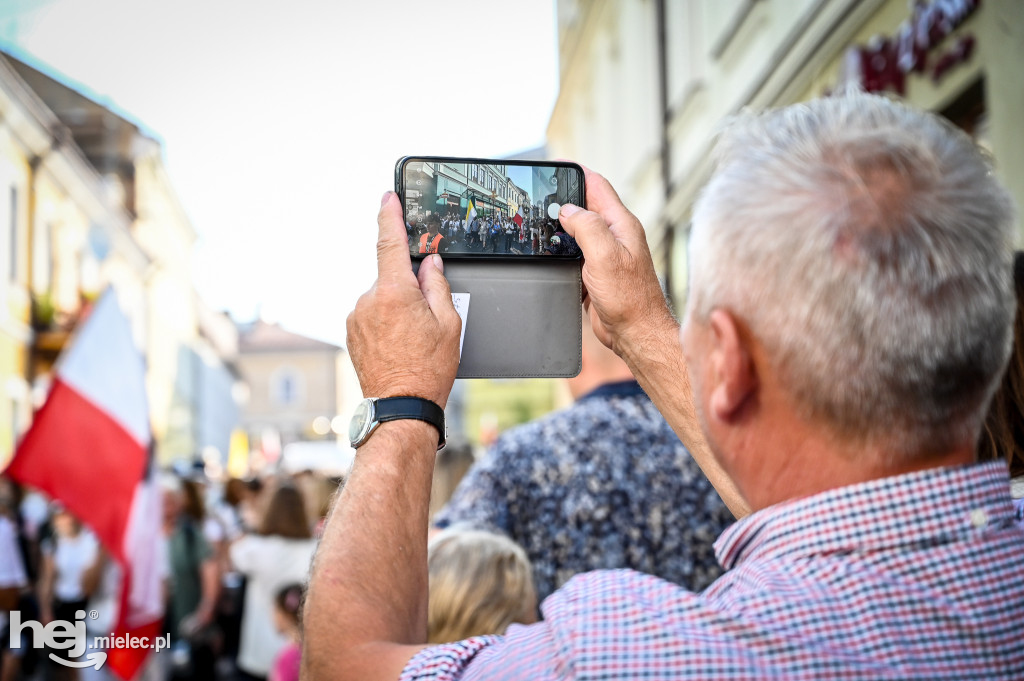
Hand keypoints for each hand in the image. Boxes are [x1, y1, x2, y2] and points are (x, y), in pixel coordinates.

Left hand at [347, 192, 461, 407]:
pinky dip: (386, 322)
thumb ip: (438, 285)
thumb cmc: (427, 370)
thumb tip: (429, 263)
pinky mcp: (351, 333)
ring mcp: (356, 317)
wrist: (401, 407)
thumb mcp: (448, 323)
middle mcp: (368, 300)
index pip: (390, 243)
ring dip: (397, 308)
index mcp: (393, 293)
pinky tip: (399, 346)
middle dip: (409, 288)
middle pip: (392, 277)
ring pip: (382, 298)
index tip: (388, 197)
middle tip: (426, 319)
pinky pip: (372, 314)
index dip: (390, 216)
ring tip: (412, 340)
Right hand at [558, 167, 676, 354]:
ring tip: (541, 220)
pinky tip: (550, 252)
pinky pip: (575, 255)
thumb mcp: (606, 254)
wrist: (635, 333)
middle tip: (542, 193)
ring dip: (561, 226)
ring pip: (578, 232)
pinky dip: (561, 251)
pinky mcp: (596, 274)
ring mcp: (606, 256)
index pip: (598, 186)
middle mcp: (614, 237)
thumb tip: (568, 210)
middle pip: (585, 207)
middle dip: (565, 197)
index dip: (577, 173)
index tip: (557, 166)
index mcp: (620, 225)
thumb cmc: (630, 298)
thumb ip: (586, 227)